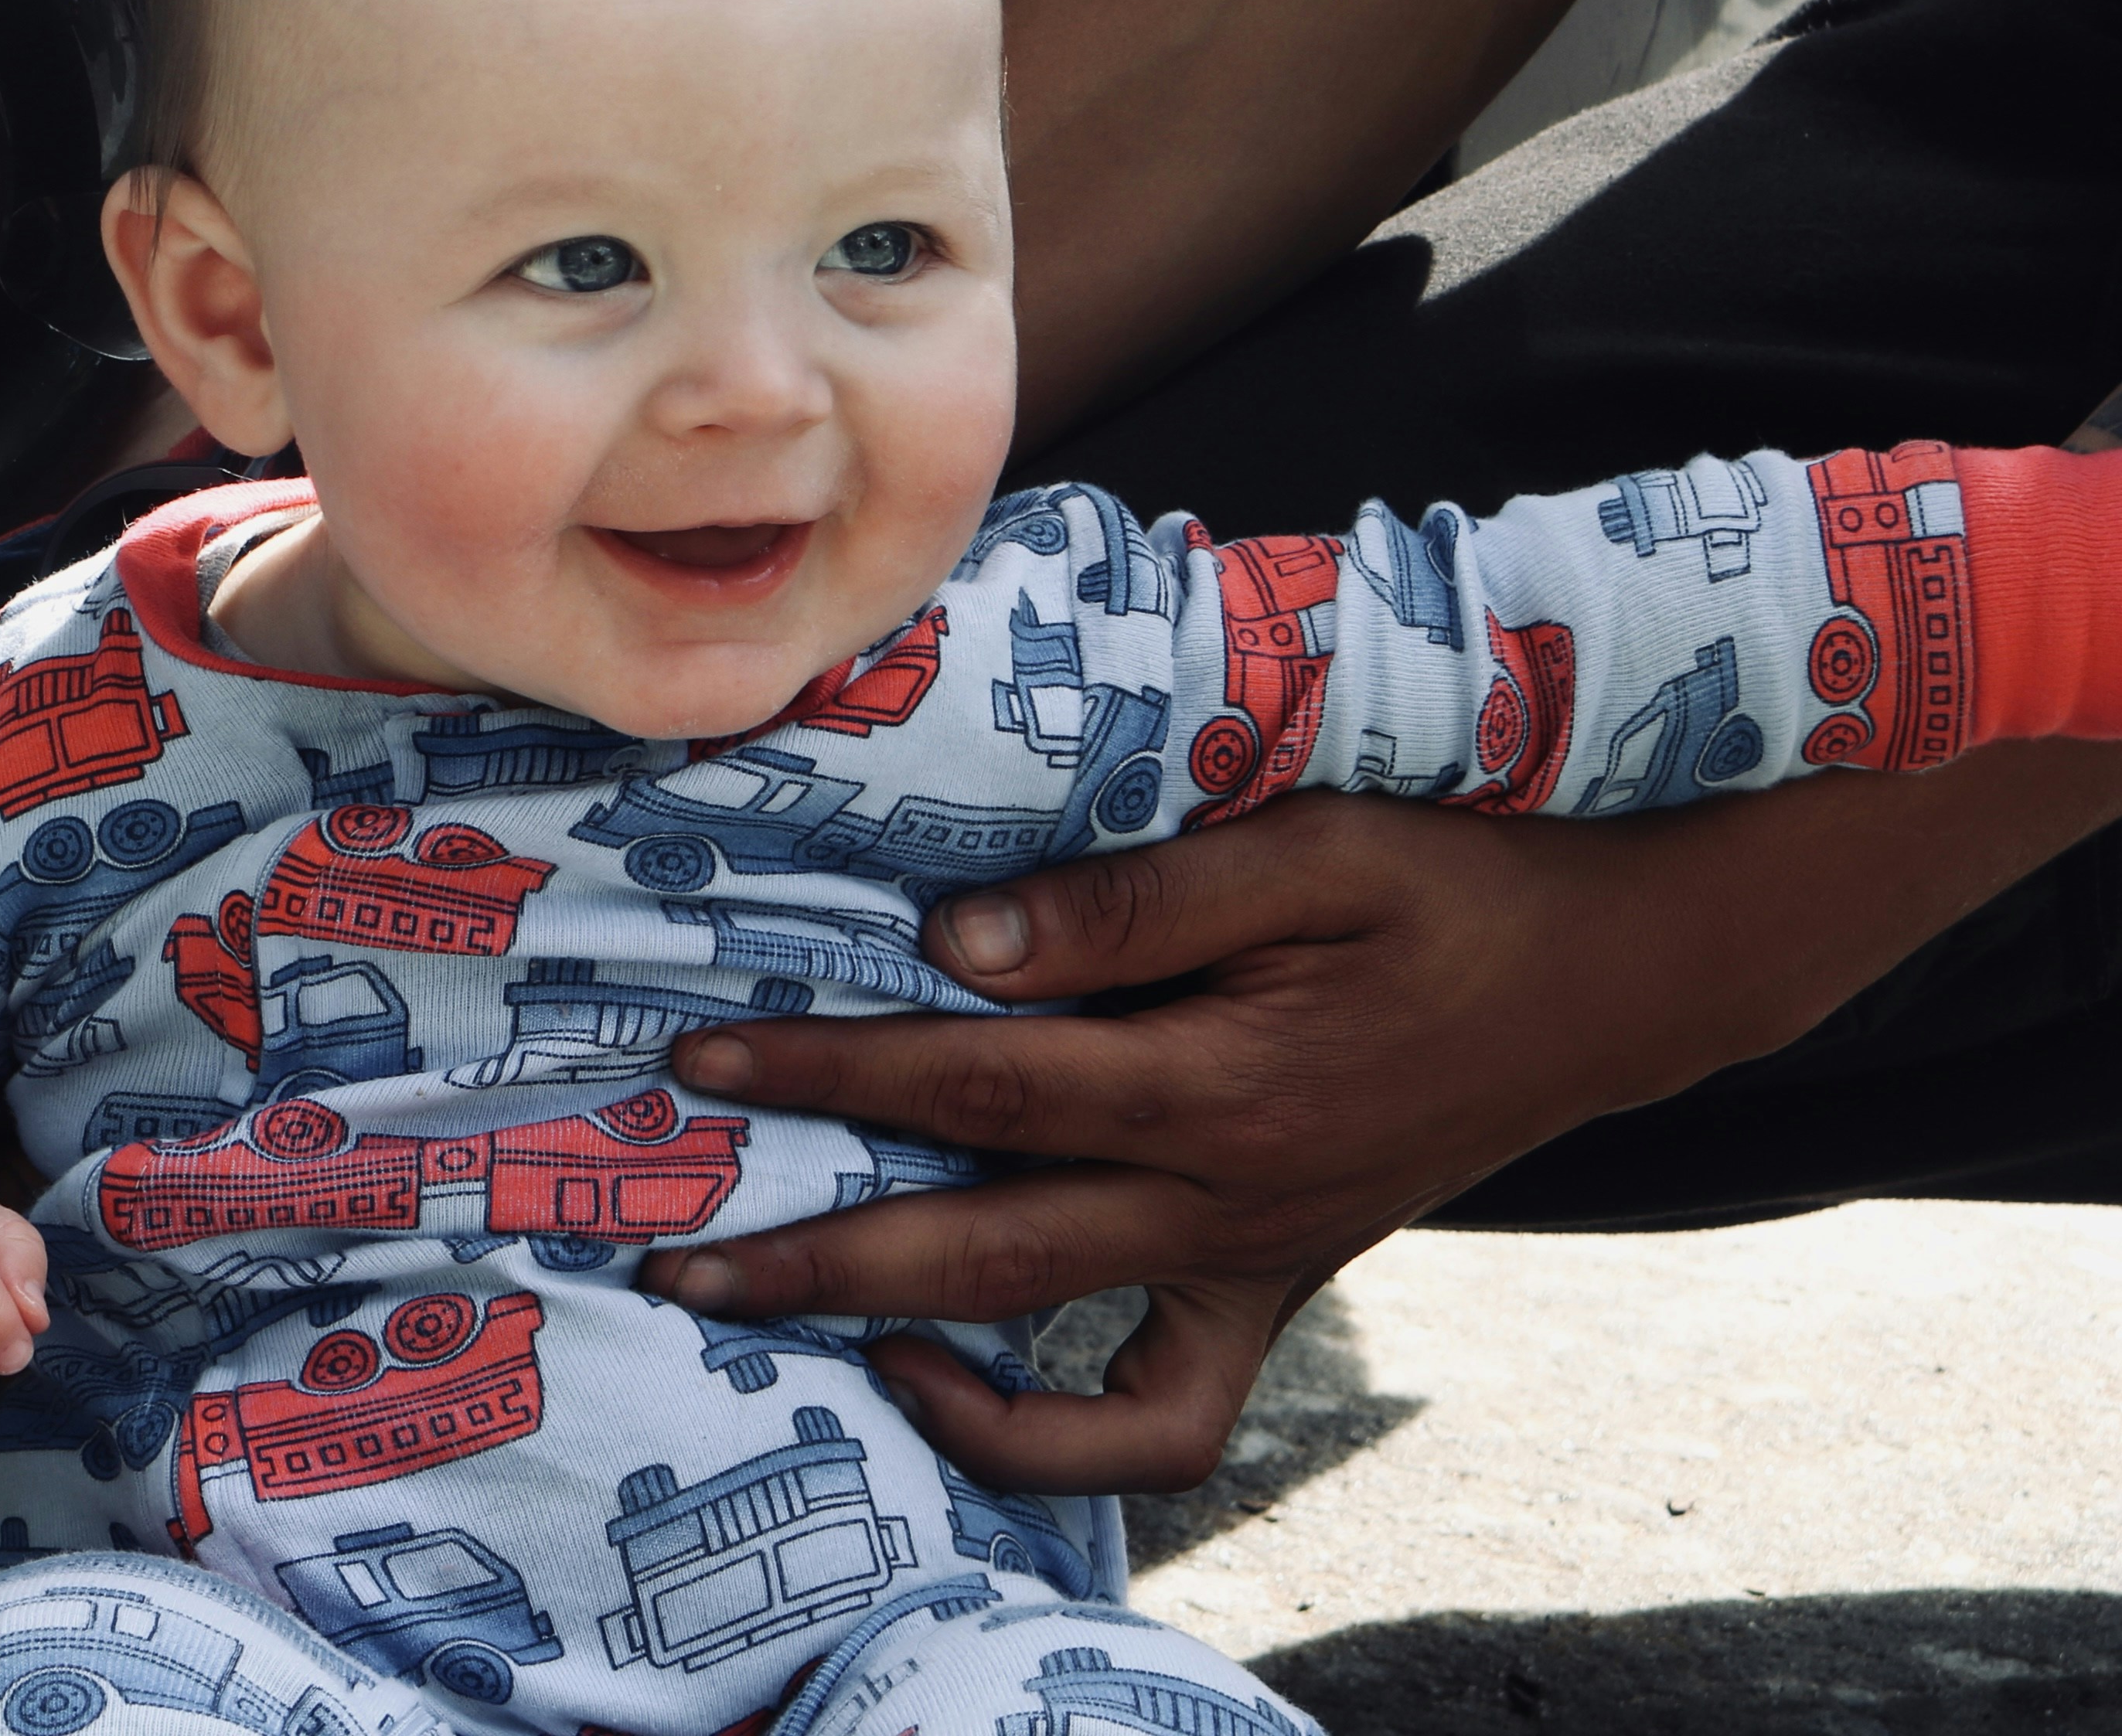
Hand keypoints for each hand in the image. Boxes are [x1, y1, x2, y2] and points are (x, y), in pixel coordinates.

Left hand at [632, 750, 2121, 1493]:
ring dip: (894, 1345)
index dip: (827, 1069)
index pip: (973, 1085)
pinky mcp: (1277, 1286)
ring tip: (764, 1315)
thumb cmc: (1453, 879)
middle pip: (976, 1247)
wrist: (1612, 970)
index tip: (704, 1056)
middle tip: (668, 1251)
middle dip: (806, 1256)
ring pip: (1050, 1354)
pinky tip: (948, 1372)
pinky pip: (1161, 1419)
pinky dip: (1049, 1432)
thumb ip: (1130, 901)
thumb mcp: (1307, 847)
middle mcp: (1229, 1196)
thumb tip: (958, 944)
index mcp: (1222, 1082)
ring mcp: (1253, 1257)